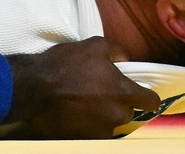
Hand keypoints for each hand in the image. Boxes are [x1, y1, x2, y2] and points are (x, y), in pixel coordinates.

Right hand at [3, 37, 160, 138]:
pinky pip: (92, 130)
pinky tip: (73, 111)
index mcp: (123, 93)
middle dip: (118, 103)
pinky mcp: (83, 138)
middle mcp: (116, 115)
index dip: (147, 96)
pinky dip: (86, 123)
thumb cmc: (65, 64)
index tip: (139, 92)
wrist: (33, 88)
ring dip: (101, 114)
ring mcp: (100, 130)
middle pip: (127, 113)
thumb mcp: (93, 45)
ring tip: (82, 102)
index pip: (151, 102)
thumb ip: (116, 51)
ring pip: (109, 123)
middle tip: (100, 92)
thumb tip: (125, 59)